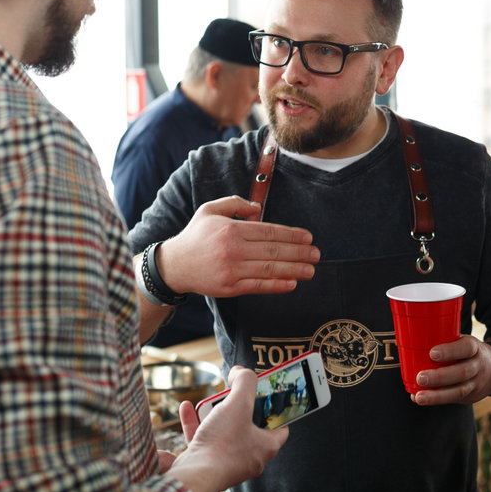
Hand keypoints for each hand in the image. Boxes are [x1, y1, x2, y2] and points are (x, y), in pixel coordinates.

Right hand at [158, 196, 319, 296]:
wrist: (174, 266)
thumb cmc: (195, 236)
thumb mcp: (210, 211)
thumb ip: (235, 203)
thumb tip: (258, 208)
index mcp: (231, 229)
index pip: (268, 231)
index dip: (291, 235)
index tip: (308, 237)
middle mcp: (232, 250)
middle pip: (273, 251)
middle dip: (299, 253)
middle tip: (316, 254)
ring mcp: (231, 270)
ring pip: (269, 269)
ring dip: (294, 270)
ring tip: (311, 270)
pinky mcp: (229, 288)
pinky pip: (258, 286)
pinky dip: (277, 285)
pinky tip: (292, 283)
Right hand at [168, 367, 287, 491]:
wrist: (195, 475)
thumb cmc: (223, 443)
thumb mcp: (239, 402)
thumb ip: (245, 382)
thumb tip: (240, 373)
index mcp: (266, 446)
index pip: (280, 426)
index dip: (274, 409)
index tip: (264, 396)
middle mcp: (250, 458)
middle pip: (248, 426)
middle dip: (237, 408)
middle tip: (230, 396)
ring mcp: (229, 463)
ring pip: (224, 433)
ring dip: (213, 414)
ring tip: (206, 402)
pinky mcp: (209, 465)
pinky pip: (205, 440)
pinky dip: (197, 424)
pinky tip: (187, 409)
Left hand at [409, 335, 490, 406]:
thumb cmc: (468, 353)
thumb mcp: (463, 342)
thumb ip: (446, 339)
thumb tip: (414, 334)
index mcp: (475, 348)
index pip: (466, 348)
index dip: (450, 351)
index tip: (432, 353)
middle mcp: (478, 366)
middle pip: (462, 372)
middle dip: (440, 377)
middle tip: (420, 378)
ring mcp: (475, 384)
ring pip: (459, 391)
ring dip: (436, 395)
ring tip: (419, 397)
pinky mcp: (470, 397)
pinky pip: (453, 399)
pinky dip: (436, 400)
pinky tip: (420, 399)